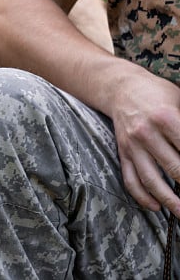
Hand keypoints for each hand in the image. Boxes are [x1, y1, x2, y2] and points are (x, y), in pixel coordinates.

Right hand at [110, 67, 179, 216]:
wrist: (120, 88)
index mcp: (165, 118)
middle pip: (175, 168)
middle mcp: (146, 133)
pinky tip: (155, 207)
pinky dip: (142, 196)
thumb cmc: (157, 93)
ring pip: (151, 179)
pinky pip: (130, 179)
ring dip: (169, 200)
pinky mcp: (123, 153)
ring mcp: (132, 145)